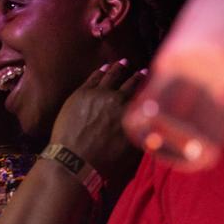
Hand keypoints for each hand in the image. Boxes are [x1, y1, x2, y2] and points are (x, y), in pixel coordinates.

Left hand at [49, 59, 146, 186]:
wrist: (74, 160)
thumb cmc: (104, 160)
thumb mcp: (131, 149)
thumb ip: (141, 130)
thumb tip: (149, 122)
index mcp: (129, 111)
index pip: (139, 91)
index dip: (143, 82)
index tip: (147, 75)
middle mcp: (114, 98)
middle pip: (127, 82)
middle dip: (134, 75)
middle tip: (139, 69)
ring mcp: (96, 94)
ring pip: (109, 76)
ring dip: (117, 68)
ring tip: (122, 62)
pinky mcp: (80, 94)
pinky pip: (92, 78)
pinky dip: (99, 72)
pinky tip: (103, 68)